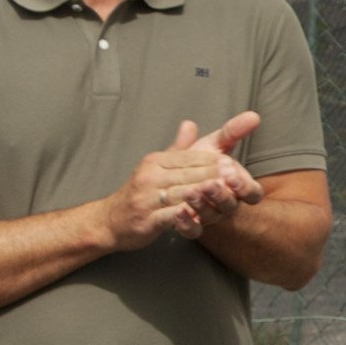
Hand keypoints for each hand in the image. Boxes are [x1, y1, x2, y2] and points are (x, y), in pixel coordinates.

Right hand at [103, 112, 261, 247]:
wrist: (108, 221)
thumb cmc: (140, 193)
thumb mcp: (157, 167)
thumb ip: (178, 148)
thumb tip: (190, 123)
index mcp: (156, 161)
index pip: (189, 158)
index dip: (212, 161)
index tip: (233, 164)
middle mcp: (149, 176)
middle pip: (188, 175)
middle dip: (213, 176)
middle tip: (236, 177)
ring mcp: (146, 198)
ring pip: (181, 194)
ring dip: (204, 194)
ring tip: (225, 194)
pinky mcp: (145, 219)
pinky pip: (169, 216)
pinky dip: (185, 216)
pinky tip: (200, 216)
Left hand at [175, 113, 265, 234]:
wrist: (167, 185)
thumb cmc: (197, 164)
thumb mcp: (213, 146)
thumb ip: (231, 133)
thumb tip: (253, 116)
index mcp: (236, 187)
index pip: (251, 193)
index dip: (245, 187)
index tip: (233, 175)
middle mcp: (225, 204)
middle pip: (230, 205)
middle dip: (221, 195)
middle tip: (210, 184)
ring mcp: (208, 217)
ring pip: (210, 216)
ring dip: (201, 205)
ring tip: (189, 192)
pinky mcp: (191, 227)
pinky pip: (192, 231)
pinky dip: (186, 223)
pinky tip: (177, 212)